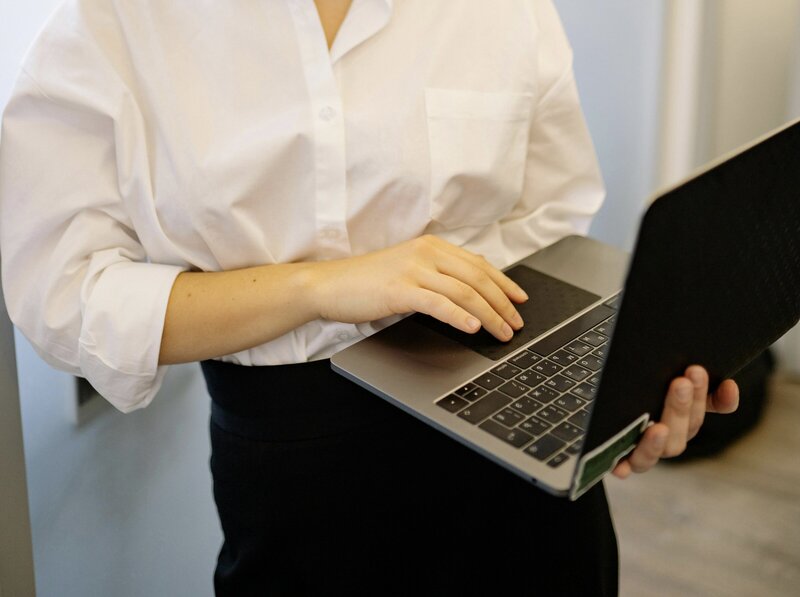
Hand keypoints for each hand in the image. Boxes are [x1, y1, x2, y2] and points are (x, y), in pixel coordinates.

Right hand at [311, 235, 527, 340]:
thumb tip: (469, 293)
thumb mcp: (408, 270)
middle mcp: (427, 253)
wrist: (330, 285)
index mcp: (432, 246)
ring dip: (489, 314)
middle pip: (478, 278)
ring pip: (464, 292)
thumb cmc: (367, 282)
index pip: (478, 265)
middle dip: (503, 303)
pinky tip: (473, 327)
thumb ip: (437, 275)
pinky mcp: (401, 289)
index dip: (504, 283)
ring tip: (502, 332)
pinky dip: (459, 316)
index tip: (521, 299)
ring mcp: (414, 269)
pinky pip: (438, 303)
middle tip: (516, 323)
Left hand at [612, 365, 739, 477]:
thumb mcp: (654, 373)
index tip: (722, 381)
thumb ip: (680, 373)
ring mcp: (646, 450)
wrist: (593, 406)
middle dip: (683, 405)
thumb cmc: (631, 386)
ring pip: (659, 451)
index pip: (709, 406)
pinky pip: (623, 468)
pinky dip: (623, 468)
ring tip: (659, 427)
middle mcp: (669, 434)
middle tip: (682, 382)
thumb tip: (718, 378)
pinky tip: (619, 468)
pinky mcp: (619, 460)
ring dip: (659, 441)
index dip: (719, 398)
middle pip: (685, 428)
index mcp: (684, 412)